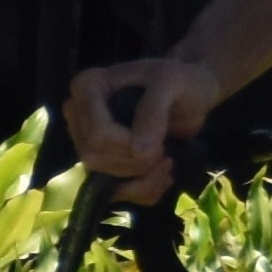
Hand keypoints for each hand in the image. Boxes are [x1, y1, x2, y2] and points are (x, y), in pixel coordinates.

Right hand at [64, 55, 220, 196]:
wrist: (193, 93)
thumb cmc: (180, 80)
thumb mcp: (172, 82)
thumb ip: (153, 111)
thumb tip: (138, 152)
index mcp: (86, 87)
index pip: (96, 134)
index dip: (129, 146)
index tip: (161, 140)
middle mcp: (78, 114)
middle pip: (94, 157)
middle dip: (135, 163)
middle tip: (164, 151)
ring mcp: (88, 139)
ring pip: (100, 176)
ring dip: (140, 178)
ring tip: (167, 162)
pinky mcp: (104, 159)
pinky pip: (114, 189)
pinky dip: (142, 190)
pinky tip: (163, 176)